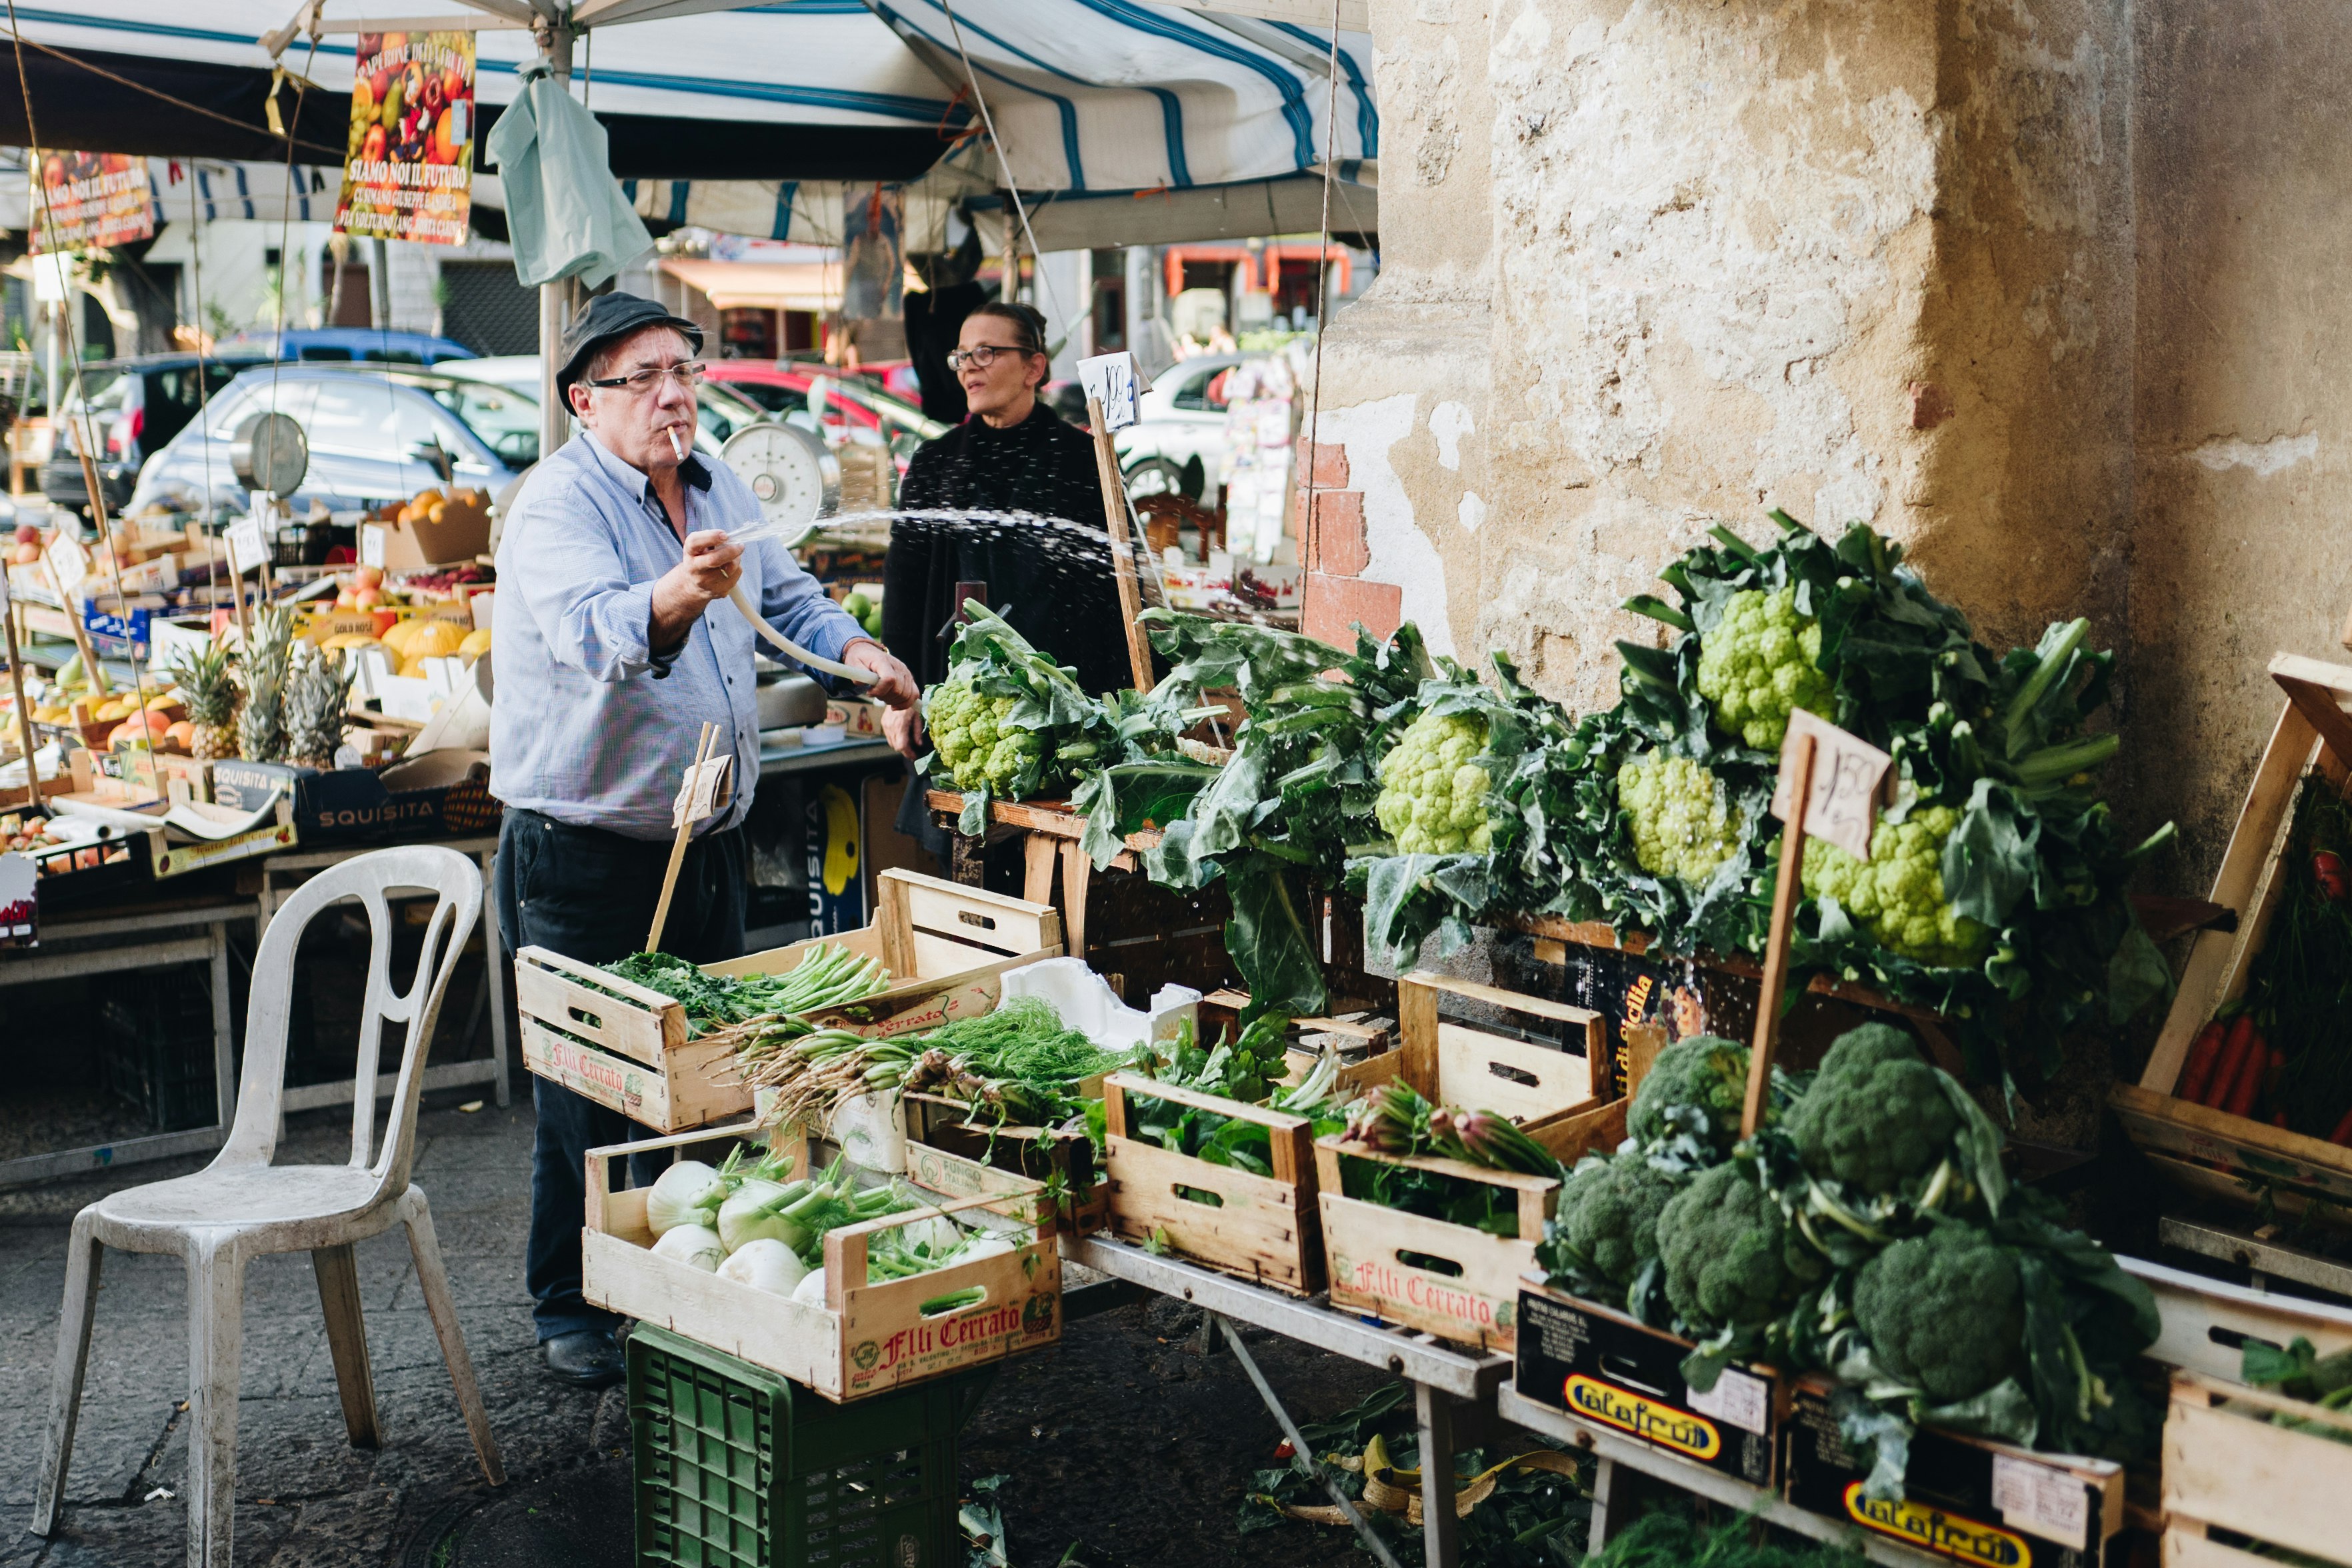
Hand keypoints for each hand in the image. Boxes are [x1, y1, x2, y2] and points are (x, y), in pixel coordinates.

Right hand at [650, 529, 742, 647]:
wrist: (684, 591)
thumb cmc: (696, 564)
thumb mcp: (698, 550)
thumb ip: (712, 543)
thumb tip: (734, 540)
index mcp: (688, 554)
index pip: (695, 542)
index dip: (710, 537)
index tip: (724, 534)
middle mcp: (693, 568)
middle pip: (713, 560)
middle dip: (730, 552)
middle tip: (740, 546)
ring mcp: (704, 582)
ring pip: (726, 571)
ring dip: (736, 562)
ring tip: (737, 555)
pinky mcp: (715, 592)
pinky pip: (733, 582)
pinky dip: (737, 574)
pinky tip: (734, 569)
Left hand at [842, 639, 918, 709]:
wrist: (868, 652)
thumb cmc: (861, 659)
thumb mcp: (853, 663)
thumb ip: (858, 674)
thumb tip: (863, 684)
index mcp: (884, 662)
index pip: (889, 679)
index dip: (880, 690)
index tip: (869, 692)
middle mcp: (899, 666)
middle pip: (898, 690)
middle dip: (884, 697)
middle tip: (874, 694)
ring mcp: (906, 673)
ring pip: (906, 695)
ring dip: (893, 701)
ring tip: (882, 696)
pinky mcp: (909, 679)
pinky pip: (914, 694)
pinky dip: (905, 703)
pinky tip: (894, 706)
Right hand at [883, 702, 925, 758]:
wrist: (899, 691)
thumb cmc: (912, 703)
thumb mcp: (918, 716)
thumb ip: (917, 731)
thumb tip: (919, 745)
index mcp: (900, 725)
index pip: (901, 746)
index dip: (908, 753)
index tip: (915, 756)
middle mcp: (891, 726)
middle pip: (896, 746)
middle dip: (905, 751)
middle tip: (913, 752)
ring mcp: (885, 725)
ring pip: (891, 743)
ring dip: (900, 746)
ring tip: (909, 745)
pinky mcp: (883, 722)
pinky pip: (888, 736)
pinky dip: (895, 740)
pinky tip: (902, 737)